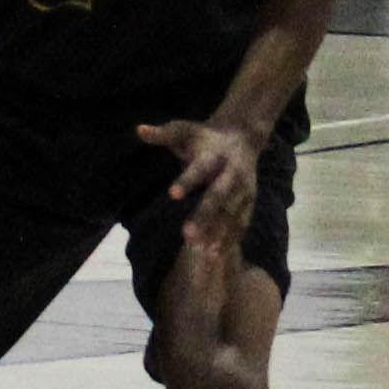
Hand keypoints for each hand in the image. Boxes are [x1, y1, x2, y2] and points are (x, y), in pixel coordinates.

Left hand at [136, 114, 259, 257]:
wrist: (242, 136)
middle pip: (218, 197)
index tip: (172, 194)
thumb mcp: (184, 131)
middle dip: (205, 216)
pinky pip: (241, 224)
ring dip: (220, 234)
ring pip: (232, 214)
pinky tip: (219, 259)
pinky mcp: (249, 202)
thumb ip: (163, 133)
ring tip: (206, 255)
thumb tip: (139, 130)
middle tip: (187, 236)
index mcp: (214, 155)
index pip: (199, 169)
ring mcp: (244, 189)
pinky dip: (231, 241)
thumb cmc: (204, 137)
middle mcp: (232, 173)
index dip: (186, 181)